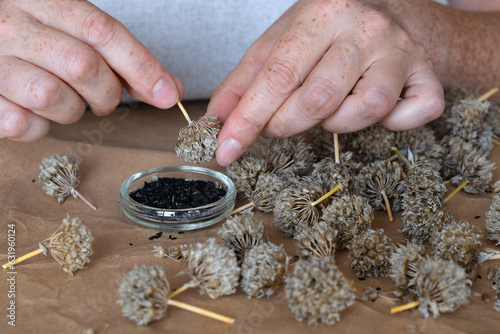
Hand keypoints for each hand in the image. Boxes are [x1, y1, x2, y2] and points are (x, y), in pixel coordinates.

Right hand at [0, 0, 182, 140]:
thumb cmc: (37, 41)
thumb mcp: (76, 33)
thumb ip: (122, 57)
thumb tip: (169, 90)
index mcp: (44, 1)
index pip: (102, 31)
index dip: (141, 66)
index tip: (167, 94)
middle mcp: (14, 25)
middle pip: (83, 66)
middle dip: (107, 93)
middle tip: (102, 98)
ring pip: (52, 97)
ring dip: (71, 110)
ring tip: (64, 101)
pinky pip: (24, 125)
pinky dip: (40, 128)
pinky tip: (36, 113)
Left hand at [207, 0, 444, 165]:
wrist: (393, 10)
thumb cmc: (328, 31)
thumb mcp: (279, 42)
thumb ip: (244, 81)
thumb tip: (216, 121)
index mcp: (321, 14)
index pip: (277, 76)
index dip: (247, 120)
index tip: (225, 151)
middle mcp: (365, 29)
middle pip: (318, 99)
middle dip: (287, 125)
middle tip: (280, 122)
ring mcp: (401, 52)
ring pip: (365, 110)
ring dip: (337, 124)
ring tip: (331, 105)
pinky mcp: (428, 76)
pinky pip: (412, 115)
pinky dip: (392, 123)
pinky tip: (377, 107)